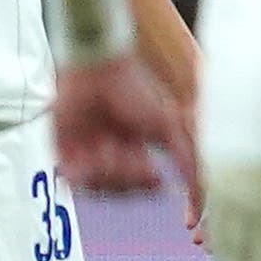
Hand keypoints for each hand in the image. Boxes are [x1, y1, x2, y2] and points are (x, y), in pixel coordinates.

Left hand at [51, 54, 195, 200]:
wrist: (96, 70)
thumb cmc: (134, 90)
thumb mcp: (170, 126)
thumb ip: (187, 157)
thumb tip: (196, 187)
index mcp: (136, 148)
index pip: (143, 183)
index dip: (150, 187)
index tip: (159, 185)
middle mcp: (111, 153)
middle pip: (122, 190)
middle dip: (132, 177)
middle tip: (139, 160)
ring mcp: (87, 153)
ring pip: (99, 189)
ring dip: (110, 172)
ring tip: (111, 149)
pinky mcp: (64, 152)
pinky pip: (76, 183)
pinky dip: (88, 173)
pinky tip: (95, 153)